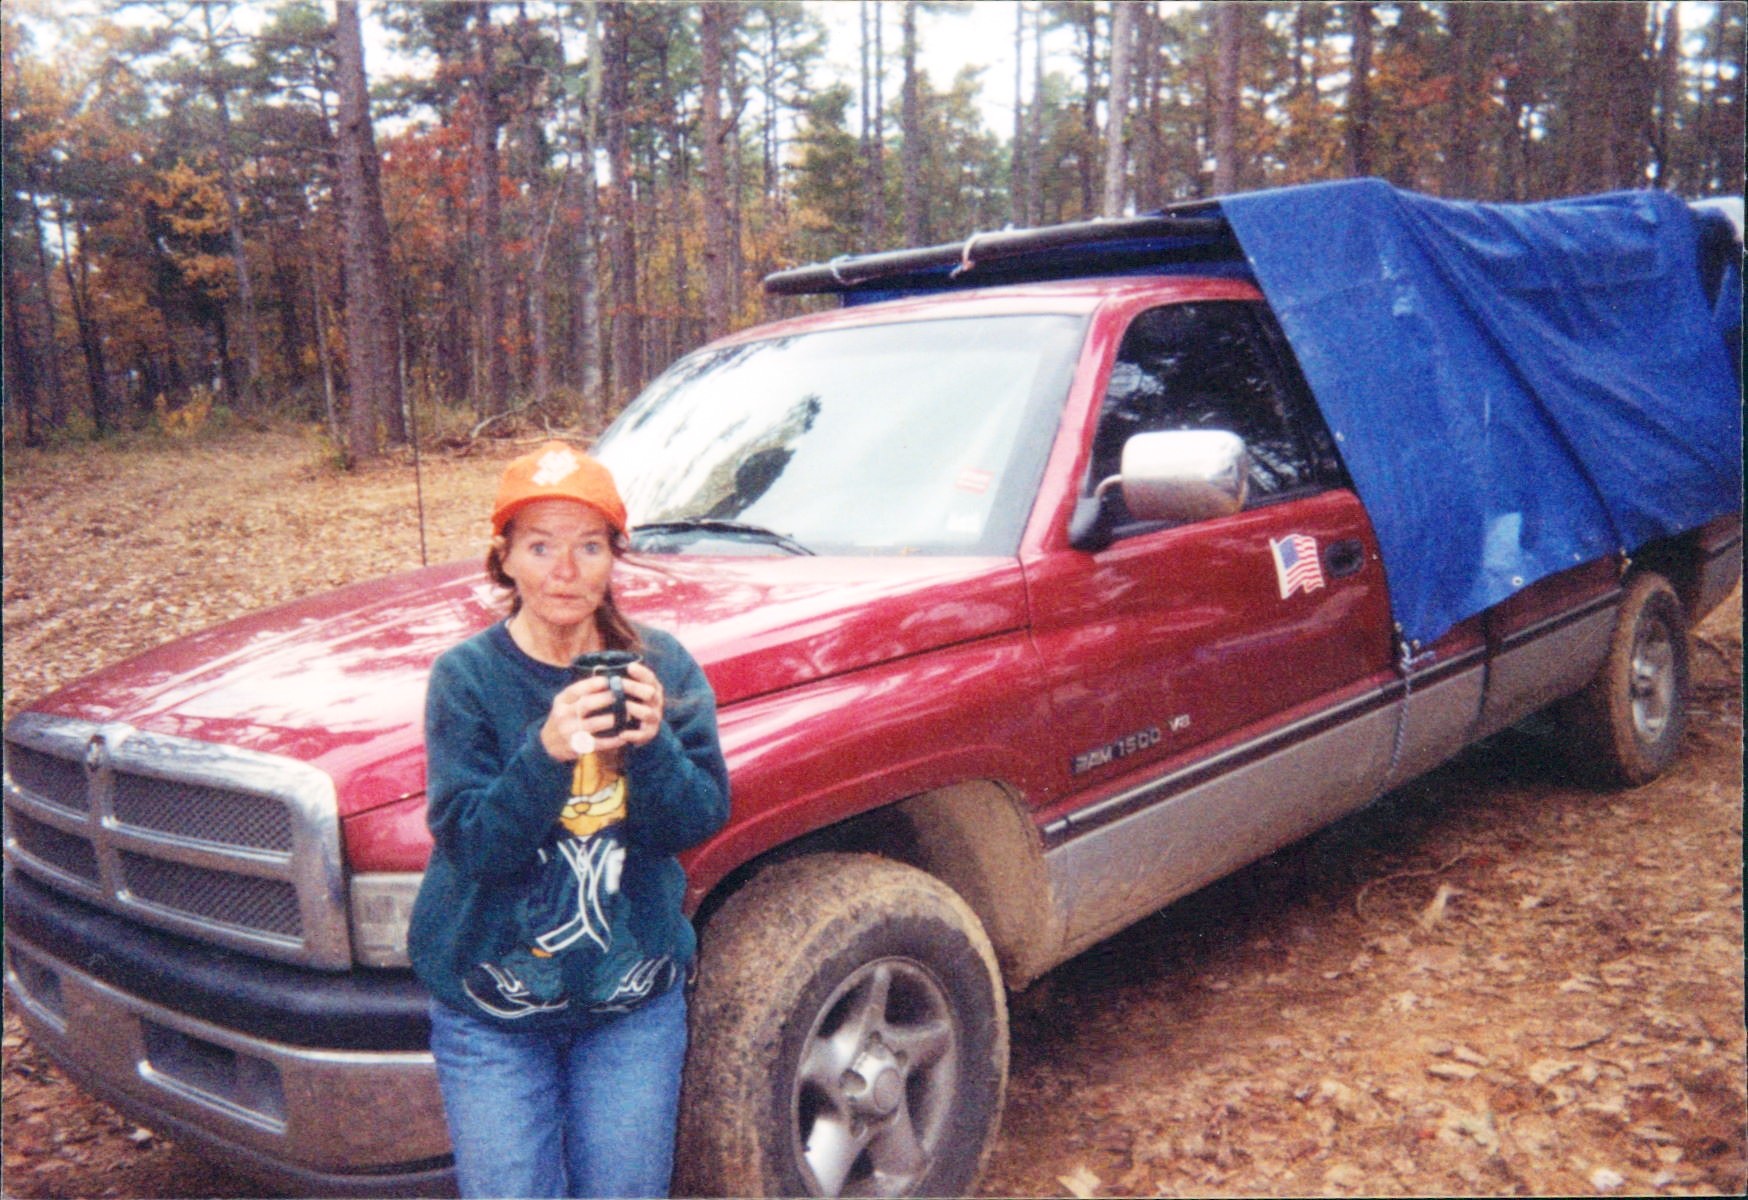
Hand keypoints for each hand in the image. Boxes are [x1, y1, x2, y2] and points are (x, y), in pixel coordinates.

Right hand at [539, 665, 663, 760]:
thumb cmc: (565, 717)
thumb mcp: (565, 702)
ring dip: (612, 719)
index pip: (576, 689)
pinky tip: (624, 736)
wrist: (549, 744)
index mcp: (561, 701)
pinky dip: (612, 741)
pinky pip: (597, 743)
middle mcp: (563, 715)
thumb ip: (581, 692)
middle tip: (623, 695)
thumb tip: (605, 674)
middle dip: (606, 699)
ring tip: (629, 715)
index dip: (593, 684)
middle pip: (585, 704)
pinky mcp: (576, 747)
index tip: (609, 680)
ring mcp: (569, 732)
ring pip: (592, 724)